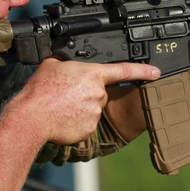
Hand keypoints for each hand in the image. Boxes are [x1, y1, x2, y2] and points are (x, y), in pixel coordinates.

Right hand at [19, 58, 160, 144]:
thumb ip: (68, 62)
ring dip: (80, 107)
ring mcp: (95, 112)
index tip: (157, 72)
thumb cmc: (40, 90)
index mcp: (92, 74)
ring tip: (61, 106)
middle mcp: (98, 93)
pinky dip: (77, 121)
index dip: (143, 70)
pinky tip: (63, 118)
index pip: (124, 70)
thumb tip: (68, 61)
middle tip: (66, 94)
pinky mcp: (89, 128)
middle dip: (86, 93)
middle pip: (99, 92)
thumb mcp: (52, 65)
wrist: (32, 116)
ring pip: (92, 108)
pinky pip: (86, 123)